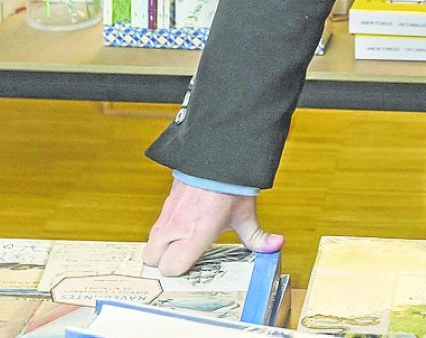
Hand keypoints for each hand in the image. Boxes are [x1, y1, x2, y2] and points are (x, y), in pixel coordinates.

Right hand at [141, 179, 283, 276]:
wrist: (217, 152)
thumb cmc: (230, 184)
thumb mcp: (245, 213)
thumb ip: (257, 236)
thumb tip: (275, 245)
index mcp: (196, 233)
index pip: (170, 267)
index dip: (179, 272)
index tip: (192, 268)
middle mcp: (177, 225)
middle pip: (151, 259)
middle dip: (164, 263)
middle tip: (183, 260)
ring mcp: (167, 213)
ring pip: (149, 242)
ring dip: (162, 248)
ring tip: (181, 245)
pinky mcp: (165, 203)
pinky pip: (155, 226)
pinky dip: (164, 232)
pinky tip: (182, 228)